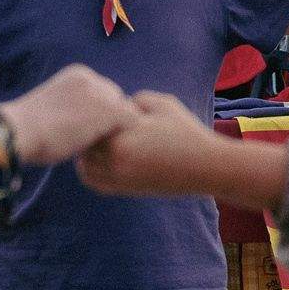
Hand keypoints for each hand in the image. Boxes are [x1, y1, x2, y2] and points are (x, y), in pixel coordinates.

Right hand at [0, 64, 129, 165]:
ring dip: (114, 129)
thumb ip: (75, 110)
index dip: (97, 115)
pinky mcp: (110, 109)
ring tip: (95, 146)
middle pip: (116, 100)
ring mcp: (102, 92)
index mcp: (77, 75)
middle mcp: (92, 78)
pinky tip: (102, 148)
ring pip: (125, 112)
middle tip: (92, 142)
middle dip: (109, 121)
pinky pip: (131, 123)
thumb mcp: (53, 110)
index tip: (81, 132)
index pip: (103, 93)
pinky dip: (121, 137)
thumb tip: (90, 127)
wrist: (16, 132)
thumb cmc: (27, 132)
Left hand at [78, 92, 218, 195]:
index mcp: (122, 138)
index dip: (97, 111)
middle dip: (89, 130)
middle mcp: (115, 161)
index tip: (105, 105)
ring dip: (87, 150)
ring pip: (84, 163)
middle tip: (97, 121)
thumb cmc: (185, 132)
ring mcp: (119, 178)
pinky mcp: (124, 190)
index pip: (91, 121)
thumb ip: (134, 99)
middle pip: (84, 143)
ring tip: (99, 138)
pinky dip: (89, 169)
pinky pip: (93, 181)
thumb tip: (114, 106)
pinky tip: (98, 157)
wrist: (204, 167)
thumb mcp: (162, 104)